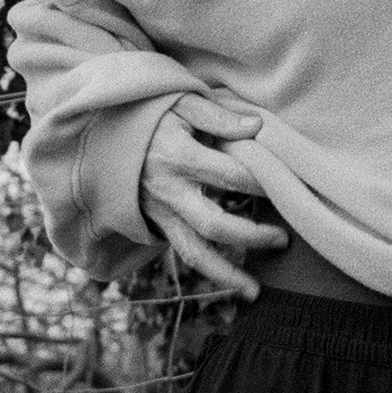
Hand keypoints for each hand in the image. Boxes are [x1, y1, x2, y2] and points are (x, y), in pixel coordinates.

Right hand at [140, 93, 286, 300]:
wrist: (103, 134)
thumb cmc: (150, 113)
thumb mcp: (180, 101)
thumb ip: (218, 116)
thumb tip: (256, 127)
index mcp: (178, 156)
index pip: (229, 175)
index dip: (261, 183)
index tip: (288, 186)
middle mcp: (168, 190)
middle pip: (214, 224)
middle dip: (252, 236)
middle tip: (284, 239)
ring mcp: (159, 211)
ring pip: (193, 252)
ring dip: (225, 274)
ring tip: (255, 291)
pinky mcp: (155, 224)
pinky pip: (182, 251)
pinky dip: (207, 269)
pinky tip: (230, 280)